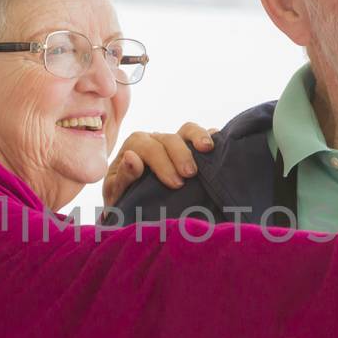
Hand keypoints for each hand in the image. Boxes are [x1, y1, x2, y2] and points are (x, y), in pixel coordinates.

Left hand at [102, 122, 219, 206]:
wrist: (135, 207)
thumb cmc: (124, 199)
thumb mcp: (116, 192)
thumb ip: (122, 177)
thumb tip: (132, 157)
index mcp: (134, 147)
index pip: (148, 147)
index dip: (162, 162)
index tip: (175, 183)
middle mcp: (154, 140)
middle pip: (169, 138)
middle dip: (180, 155)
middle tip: (189, 175)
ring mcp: (174, 143)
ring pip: (187, 130)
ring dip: (199, 137)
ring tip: (207, 149)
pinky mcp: (190, 149)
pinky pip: (203, 137)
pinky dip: (213, 138)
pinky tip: (221, 146)